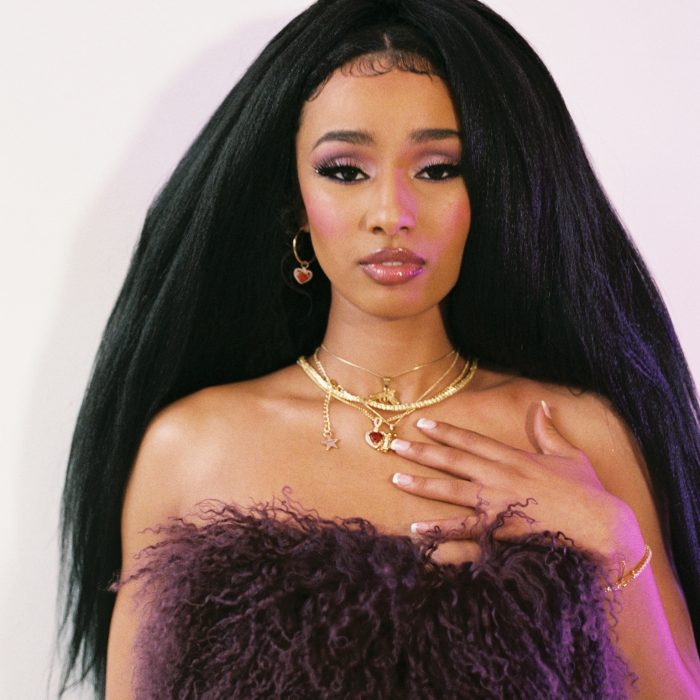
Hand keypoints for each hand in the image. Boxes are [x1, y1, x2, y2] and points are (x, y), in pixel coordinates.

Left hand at [390, 401, 642, 567]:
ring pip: (451, 491)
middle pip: (453, 461)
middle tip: (395, 445)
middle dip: (422, 452)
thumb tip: (541, 404)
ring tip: (395, 478)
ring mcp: (498, 504)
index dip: (445, 431)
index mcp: (514, 458)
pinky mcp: (500, 531)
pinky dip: (438, 530)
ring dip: (421, 485)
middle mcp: (500, 477)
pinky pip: (462, 530)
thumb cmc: (588, 492)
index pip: (472, 440)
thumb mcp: (570, 455)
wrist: (602, 527)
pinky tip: (416, 529)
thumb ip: (548, 431)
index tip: (422, 422)